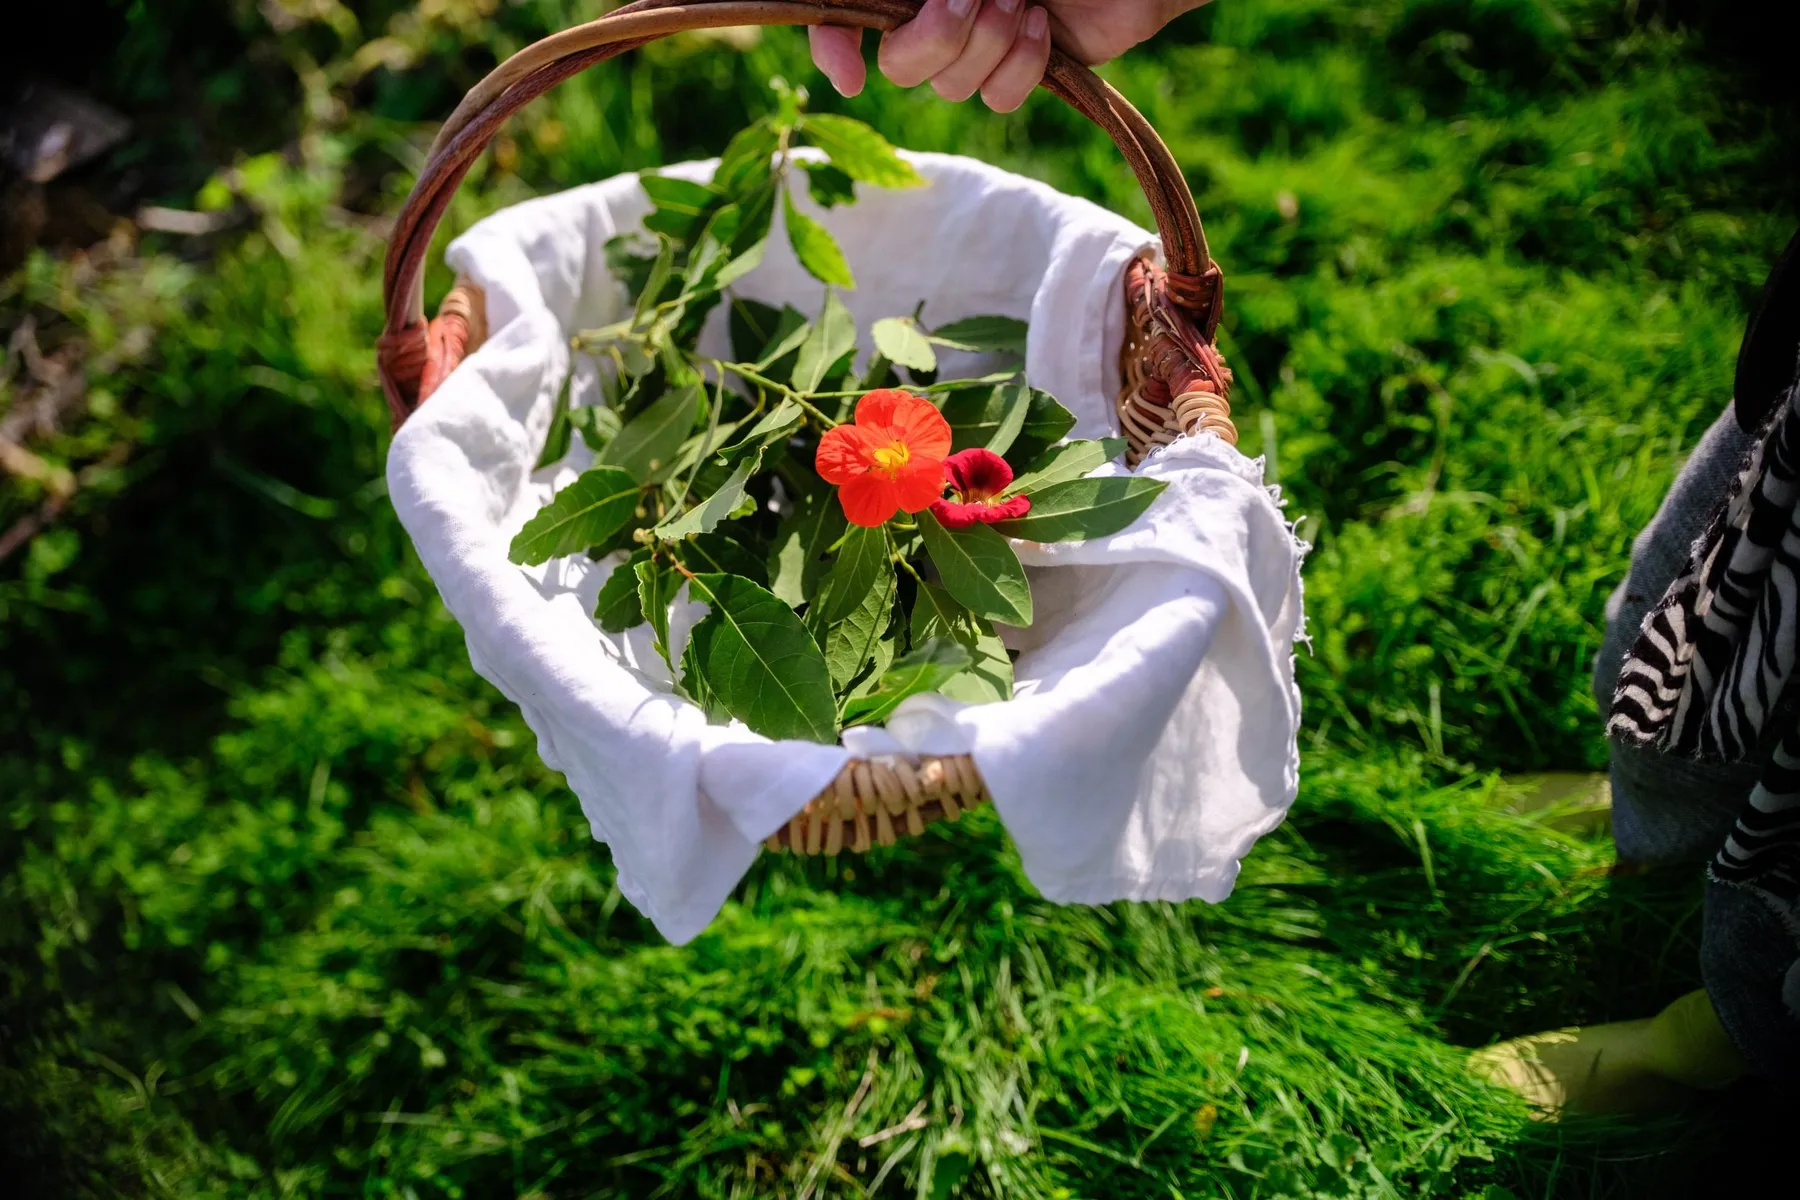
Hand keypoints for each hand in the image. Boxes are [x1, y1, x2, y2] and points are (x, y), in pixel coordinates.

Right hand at [808, 0, 1207, 112]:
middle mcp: (936, 8)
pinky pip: (995, 99)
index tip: (850, 76)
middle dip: (937, 37)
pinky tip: (1043, 29)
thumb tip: (900, 14)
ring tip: (1024, 1)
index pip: (845, 14)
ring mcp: (979, 40)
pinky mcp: (1021, 68)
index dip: (833, 45)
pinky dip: (1021, 68)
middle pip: (900, 63)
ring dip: (988, 44)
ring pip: (949, 85)